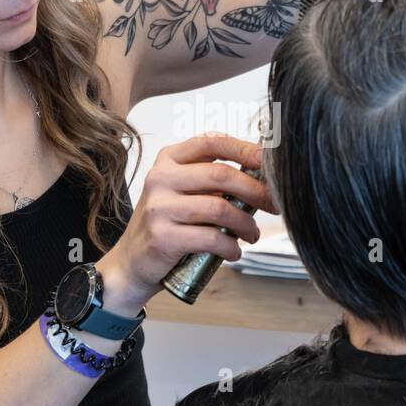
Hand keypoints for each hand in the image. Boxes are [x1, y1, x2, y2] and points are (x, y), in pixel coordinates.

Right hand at [95, 134, 278, 315]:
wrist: (132, 262)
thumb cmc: (167, 224)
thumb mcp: (182, 192)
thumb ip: (211, 180)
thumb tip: (261, 176)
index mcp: (169, 160)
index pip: (211, 143)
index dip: (245, 149)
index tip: (269, 162)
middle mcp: (160, 178)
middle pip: (221, 175)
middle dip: (256, 190)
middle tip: (273, 204)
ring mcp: (160, 207)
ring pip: (220, 208)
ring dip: (246, 224)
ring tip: (252, 234)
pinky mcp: (163, 236)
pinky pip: (211, 238)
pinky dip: (231, 247)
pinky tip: (234, 251)